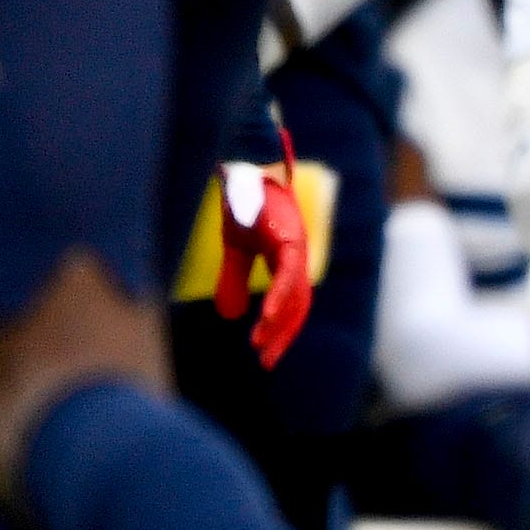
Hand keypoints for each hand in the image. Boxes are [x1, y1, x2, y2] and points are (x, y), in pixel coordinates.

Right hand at [211, 156, 315, 367]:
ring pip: (295, 294)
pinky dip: (280, 297)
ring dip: (279, 322)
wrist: (244, 168)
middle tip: (266, 360)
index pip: (290, 304)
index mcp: (286, 262)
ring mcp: (297, 247)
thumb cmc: (243, 204)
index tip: (264, 354)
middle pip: (298, 306)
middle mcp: (297, 257)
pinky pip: (289, 274)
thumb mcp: (235, 249)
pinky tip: (268, 317)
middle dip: (283, 335)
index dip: (280, 330)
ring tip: (261, 344)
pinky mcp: (290, 237)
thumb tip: (231, 316)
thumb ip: (234, 279)